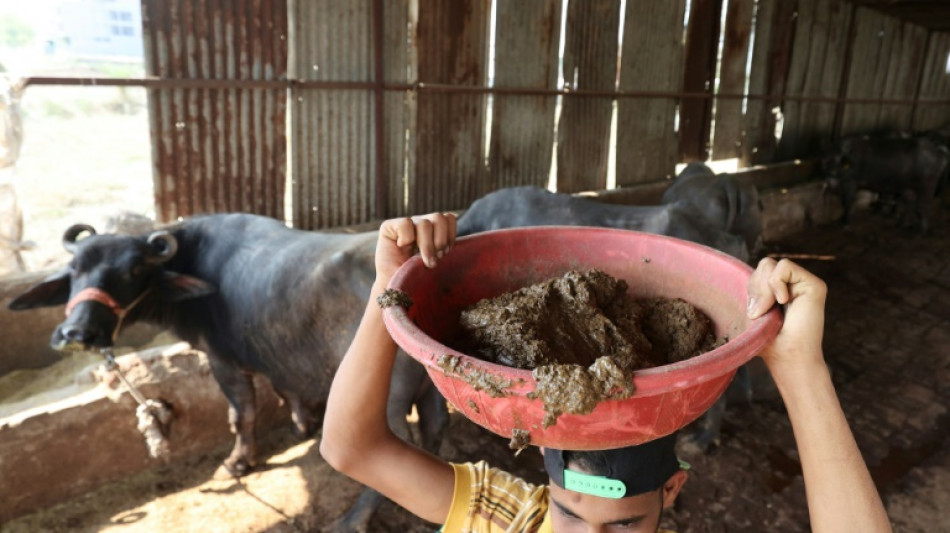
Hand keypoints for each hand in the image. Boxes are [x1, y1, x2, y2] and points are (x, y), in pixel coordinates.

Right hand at [375, 213, 456, 286]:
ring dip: (426, 245)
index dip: (450, 236)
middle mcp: (420, 224)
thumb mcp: (439, 261)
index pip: (449, 218)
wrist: (398, 289)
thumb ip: (447, 245)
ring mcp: (405, 225)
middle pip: (439, 218)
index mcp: (434, 229)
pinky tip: (401, 247)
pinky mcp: (388, 226)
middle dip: (440, 241)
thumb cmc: (419, 278)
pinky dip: (406, 238)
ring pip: (424, 223)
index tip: (445, 254)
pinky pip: (405, 224)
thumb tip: (459, 231)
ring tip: (423, 260)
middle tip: (436, 258)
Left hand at [746, 258, 826, 374]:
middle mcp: (793, 285)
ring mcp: (804, 284)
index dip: (751, 288)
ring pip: (771, 264)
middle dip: (756, 287)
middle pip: (764, 264)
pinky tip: (783, 301)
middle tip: (760, 312)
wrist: (788, 358)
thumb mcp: (753, 312)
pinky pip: (784, 267)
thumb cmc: (769, 343)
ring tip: (771, 309)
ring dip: (764, 288)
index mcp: (779, 290)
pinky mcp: (815, 285)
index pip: (759, 271)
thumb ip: (754, 290)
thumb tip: (757, 268)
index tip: (752, 313)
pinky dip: (776, 283)